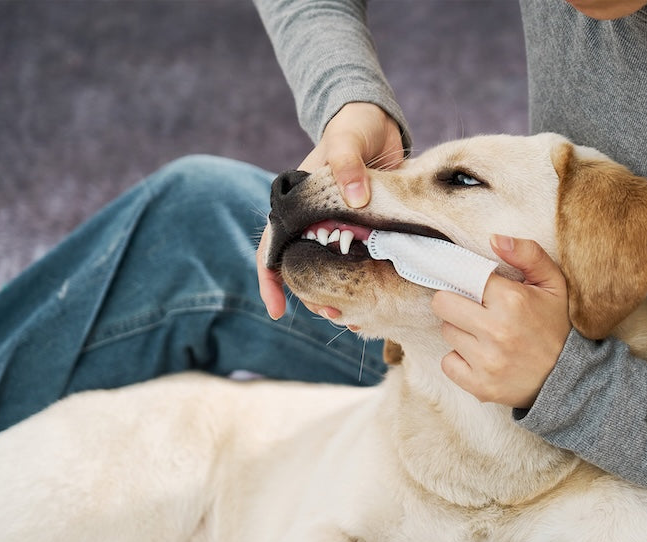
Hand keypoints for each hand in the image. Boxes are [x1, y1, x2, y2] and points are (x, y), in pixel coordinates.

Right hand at [258, 102, 404, 318]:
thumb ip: (348, 163)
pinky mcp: (360, 229)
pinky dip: (358, 279)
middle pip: (300, 267)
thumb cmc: (353, 127)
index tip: (276, 310)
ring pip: (326, 269)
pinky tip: (370, 298)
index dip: (270, 280)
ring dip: (334, 292)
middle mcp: (312, 220)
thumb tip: (354, 198)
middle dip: (309, 295)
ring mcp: (335, 227)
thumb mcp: (348, 140)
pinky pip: (354, 260)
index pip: (271, 246)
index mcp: (296, 204)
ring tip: (350, 315)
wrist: (377, 121)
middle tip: (332, 314)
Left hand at [432, 235, 570, 408]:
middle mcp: (496, 331)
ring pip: (446, 331)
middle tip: (473, 309)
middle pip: (442, 304)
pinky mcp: (480, 385)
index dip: (466, 281)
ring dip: (460, 330)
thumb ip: (527, 253)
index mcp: (512, 300)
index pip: (463, 278)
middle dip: (455, 303)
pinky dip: (459, 359)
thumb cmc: (557, 326)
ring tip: (484, 334)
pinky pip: (447, 363)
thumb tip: (493, 238)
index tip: (474, 287)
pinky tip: (480, 356)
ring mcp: (486, 361)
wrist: (573, 379)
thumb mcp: (553, 283)